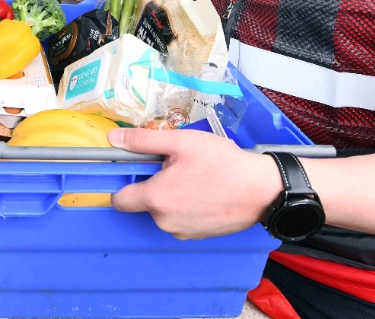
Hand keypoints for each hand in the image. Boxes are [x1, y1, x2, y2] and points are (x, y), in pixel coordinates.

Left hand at [108, 128, 282, 239]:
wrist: (261, 190)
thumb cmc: (222, 163)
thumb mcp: (181, 142)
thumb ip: (143, 141)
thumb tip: (113, 139)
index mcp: (156, 199)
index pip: (119, 199)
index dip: (123, 182)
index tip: (136, 169)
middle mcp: (164, 221)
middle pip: (143, 202)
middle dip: (153, 184)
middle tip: (176, 166)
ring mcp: (182, 232)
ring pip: (163, 211)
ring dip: (170, 195)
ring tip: (194, 177)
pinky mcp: (197, 236)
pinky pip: (179, 219)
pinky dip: (185, 206)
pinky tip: (203, 191)